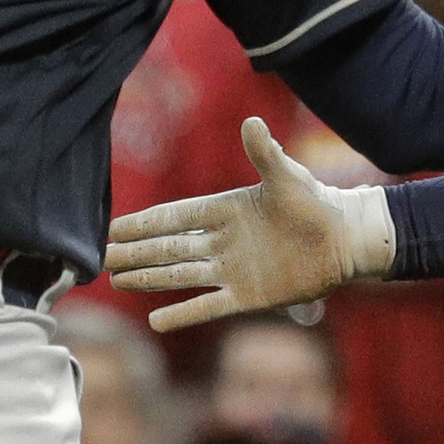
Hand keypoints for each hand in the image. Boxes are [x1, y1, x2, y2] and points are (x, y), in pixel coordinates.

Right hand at [104, 115, 396, 330]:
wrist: (342, 240)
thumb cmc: (315, 203)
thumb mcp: (287, 177)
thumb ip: (264, 154)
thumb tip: (251, 122)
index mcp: (224, 211)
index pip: (174, 217)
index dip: (143, 223)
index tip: (112, 228)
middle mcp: (221, 242)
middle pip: (168, 248)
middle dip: (135, 252)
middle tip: (100, 258)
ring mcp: (231, 270)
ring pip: (179, 275)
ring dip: (148, 278)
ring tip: (116, 280)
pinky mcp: (247, 296)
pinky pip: (208, 305)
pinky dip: (183, 313)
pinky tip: (155, 321)